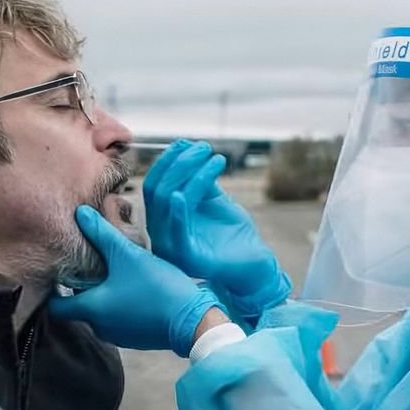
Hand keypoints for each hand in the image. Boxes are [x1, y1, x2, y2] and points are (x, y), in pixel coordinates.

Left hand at [50, 205, 219, 356]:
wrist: (193, 320)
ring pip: (100, 312)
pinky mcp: (135, 338)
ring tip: (119, 273)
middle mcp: (99, 327)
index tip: (62, 271)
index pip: (55, 306)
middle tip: (94, 264)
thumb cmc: (157, 288)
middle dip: (84, 286)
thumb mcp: (128, 255)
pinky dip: (121, 305)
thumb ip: (102, 234)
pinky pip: (119, 319)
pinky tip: (137, 288)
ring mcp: (118, 336)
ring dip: (105, 295)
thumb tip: (80, 213)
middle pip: (79, 306)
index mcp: (91, 309)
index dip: (54, 289)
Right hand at [144, 140, 290, 319]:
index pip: (154, 186)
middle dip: (179, 163)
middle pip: (157, 191)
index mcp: (163, 221)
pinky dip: (179, 210)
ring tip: (214, 159)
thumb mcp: (212, 201)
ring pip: (168, 202)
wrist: (255, 265)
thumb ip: (198, 180)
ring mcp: (172, 248)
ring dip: (190, 174)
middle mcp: (161, 235)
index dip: (167, 161)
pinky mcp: (188, 258)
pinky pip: (177, 230)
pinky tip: (186, 192)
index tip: (187, 143)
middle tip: (203, 148)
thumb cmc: (233, 234)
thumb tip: (186, 147)